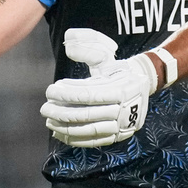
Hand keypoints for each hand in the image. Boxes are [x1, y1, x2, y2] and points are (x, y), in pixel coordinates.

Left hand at [41, 29, 157, 146]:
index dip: (67, 94)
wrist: (143, 86)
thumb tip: (68, 45)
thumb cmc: (118, 71)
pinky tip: (60, 134)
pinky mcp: (119, 136)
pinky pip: (95, 142)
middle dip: (62, 113)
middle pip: (88, 114)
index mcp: (122, 89)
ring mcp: (123, 125)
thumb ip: (88, 50)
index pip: (89, 94)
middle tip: (44, 108)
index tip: (50, 91)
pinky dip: (75, 139)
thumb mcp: (106, 56)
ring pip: (90, 130)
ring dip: (65, 128)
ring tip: (49, 122)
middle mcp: (124, 108)